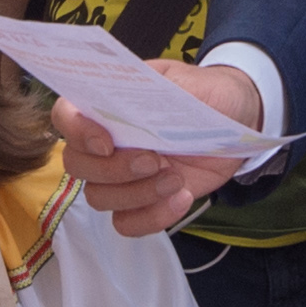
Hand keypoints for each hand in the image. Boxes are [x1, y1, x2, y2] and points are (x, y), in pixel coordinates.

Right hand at [51, 61, 261, 238]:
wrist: (240, 120)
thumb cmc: (208, 93)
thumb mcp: (189, 82)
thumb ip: (158, 90)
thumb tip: (131, 98)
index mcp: (108, 104)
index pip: (65, 115)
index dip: (76, 131)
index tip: (107, 142)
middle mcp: (107, 142)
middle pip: (77, 165)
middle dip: (113, 170)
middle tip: (154, 161)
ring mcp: (122, 175)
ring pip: (100, 198)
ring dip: (137, 195)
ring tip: (176, 179)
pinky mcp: (143, 201)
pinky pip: (126, 223)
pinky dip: (152, 218)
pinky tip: (182, 199)